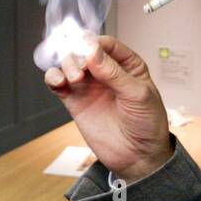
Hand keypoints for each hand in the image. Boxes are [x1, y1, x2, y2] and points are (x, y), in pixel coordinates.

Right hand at [44, 35, 171, 183]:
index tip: (88, 50)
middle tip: (81, 69)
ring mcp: (89, 85)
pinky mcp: (75, 101)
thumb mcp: (138, 94)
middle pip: (83, 50)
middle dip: (78, 55)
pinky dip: (53, 77)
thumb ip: (114, 73)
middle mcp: (105, 71)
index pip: (106, 44)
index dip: (94, 43)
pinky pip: (58, 83)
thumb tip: (92, 51)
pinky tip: (58, 82)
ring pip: (69, 63)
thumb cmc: (147, 123)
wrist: (138, 156)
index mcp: (126, 64)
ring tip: (74, 78)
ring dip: (66, 65)